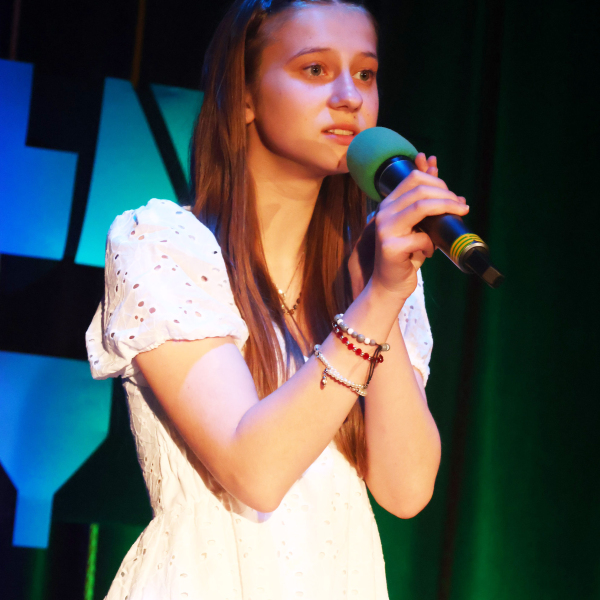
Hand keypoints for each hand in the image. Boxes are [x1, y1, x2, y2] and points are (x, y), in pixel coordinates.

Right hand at [347, 153, 467, 299]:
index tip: (453, 195)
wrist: (389, 284)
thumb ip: (423, 199)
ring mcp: (385, 229)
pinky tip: (430, 252)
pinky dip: (432, 244)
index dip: (437, 181)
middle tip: (461, 205)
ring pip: (421, 207)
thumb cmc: (406, 255)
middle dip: (446, 194)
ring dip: (446, 208)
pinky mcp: (390, 247)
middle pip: (419, 189)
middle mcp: (383, 213)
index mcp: (388, 204)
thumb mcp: (416, 224)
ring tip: (459, 214)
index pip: (413, 178)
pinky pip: (422, 237)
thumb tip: (434, 166)